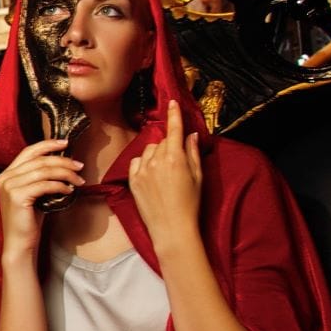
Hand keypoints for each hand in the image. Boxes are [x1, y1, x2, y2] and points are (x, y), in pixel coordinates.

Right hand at [0, 138, 82, 259]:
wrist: (20, 243)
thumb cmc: (28, 220)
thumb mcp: (33, 194)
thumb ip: (39, 177)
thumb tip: (62, 162)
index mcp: (7, 174)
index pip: (28, 151)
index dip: (48, 144)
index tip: (66, 143)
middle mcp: (5, 178)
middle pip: (39, 160)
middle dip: (62, 160)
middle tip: (79, 166)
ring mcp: (9, 187)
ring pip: (44, 171)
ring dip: (65, 173)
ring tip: (78, 180)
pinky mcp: (17, 197)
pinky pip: (45, 185)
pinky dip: (60, 185)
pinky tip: (69, 190)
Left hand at [127, 101, 201, 249]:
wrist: (172, 228)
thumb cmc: (190, 204)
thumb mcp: (198, 177)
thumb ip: (193, 153)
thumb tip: (190, 135)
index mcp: (175, 157)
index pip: (174, 129)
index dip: (173, 114)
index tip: (172, 103)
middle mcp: (157, 160)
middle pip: (161, 142)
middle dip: (169, 146)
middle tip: (177, 163)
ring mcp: (142, 170)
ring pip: (148, 150)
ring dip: (156, 154)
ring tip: (164, 172)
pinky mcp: (132, 180)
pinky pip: (136, 162)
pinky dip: (143, 163)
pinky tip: (151, 175)